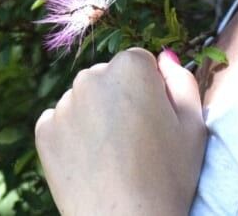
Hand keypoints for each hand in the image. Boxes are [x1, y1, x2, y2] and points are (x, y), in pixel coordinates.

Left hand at [34, 47, 206, 215]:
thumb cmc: (168, 178)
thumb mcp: (193, 128)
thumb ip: (182, 83)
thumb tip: (165, 58)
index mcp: (131, 68)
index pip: (140, 63)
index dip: (151, 91)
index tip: (156, 122)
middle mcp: (91, 76)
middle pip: (108, 78)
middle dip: (120, 99)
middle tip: (136, 143)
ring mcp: (64, 104)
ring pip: (84, 100)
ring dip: (95, 117)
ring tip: (113, 157)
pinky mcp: (44, 130)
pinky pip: (61, 123)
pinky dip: (73, 137)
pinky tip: (91, 164)